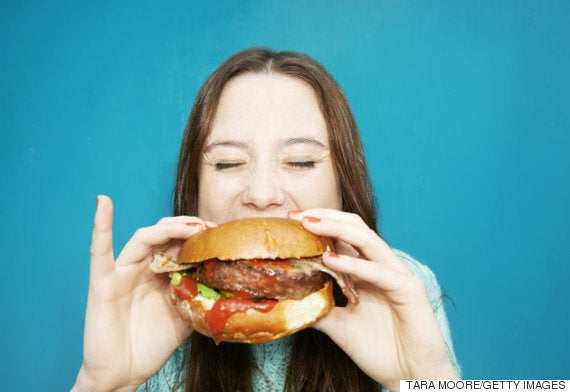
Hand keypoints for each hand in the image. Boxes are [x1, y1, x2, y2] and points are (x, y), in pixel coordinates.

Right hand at [73, 196, 212, 391]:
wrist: (124, 373)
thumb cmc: (151, 345)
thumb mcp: (185, 317)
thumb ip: (198, 296)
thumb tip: (227, 283)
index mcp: (162, 274)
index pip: (181, 244)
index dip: (200, 236)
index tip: (221, 233)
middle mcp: (143, 268)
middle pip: (165, 236)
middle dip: (189, 228)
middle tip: (211, 229)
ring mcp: (122, 272)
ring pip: (144, 238)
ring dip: (168, 228)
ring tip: (190, 227)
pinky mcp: (103, 282)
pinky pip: (99, 252)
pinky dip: (100, 225)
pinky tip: (103, 203)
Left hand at [289, 209, 456, 390]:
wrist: (409, 377)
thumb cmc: (381, 350)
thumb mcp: (339, 326)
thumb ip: (320, 308)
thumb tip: (290, 299)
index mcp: (366, 271)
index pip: (343, 237)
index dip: (319, 226)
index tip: (290, 222)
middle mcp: (381, 266)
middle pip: (355, 228)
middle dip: (325, 217)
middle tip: (297, 215)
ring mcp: (396, 275)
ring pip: (367, 240)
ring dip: (337, 228)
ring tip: (309, 224)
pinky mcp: (408, 289)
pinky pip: (379, 272)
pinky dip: (355, 264)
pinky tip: (331, 260)